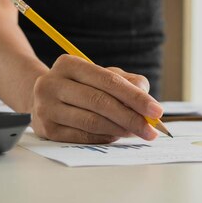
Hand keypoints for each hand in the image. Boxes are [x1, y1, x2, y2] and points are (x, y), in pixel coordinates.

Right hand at [31, 55, 162, 143]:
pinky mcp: (46, 129)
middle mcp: (52, 84)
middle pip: (100, 102)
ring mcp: (46, 107)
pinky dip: (104, 138)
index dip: (135, 97)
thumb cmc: (82, 86)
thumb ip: (128, 82)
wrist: (44, 99)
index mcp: (69, 64)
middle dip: (131, 118)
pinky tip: (117, 136)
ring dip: (119, 129)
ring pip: (91, 122)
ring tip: (137, 132)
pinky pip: (82, 136)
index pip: (109, 81)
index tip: (157, 111)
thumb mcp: (103, 76)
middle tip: (151, 130)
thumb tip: (146, 98)